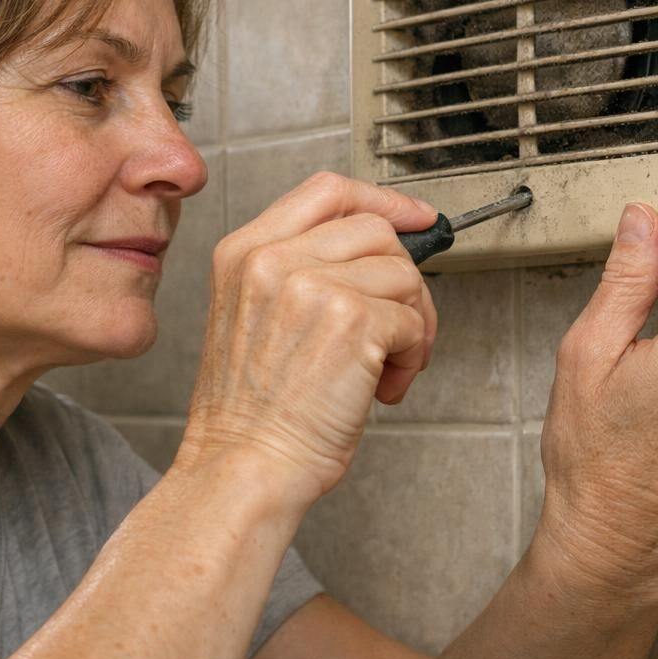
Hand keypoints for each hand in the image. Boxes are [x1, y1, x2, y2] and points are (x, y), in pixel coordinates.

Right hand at [180, 173, 438, 503]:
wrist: (242, 466)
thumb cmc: (251, 414)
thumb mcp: (251, 317)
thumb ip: (300, 272)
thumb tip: (379, 253)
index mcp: (244, 252)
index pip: (328, 192)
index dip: (382, 201)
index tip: (415, 217)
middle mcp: (273, 259)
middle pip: (376, 233)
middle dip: (403, 282)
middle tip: (397, 333)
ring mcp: (312, 285)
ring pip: (403, 275)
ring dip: (412, 325)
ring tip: (384, 369)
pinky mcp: (352, 321)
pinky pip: (414, 320)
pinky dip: (413, 358)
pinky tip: (382, 388)